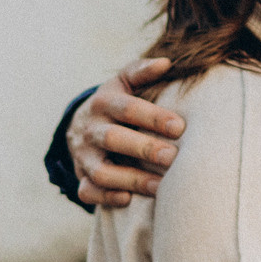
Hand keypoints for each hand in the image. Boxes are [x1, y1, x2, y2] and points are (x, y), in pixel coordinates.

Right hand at [67, 58, 183, 207]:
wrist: (80, 127)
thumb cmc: (115, 103)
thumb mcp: (123, 83)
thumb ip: (142, 71)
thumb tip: (167, 63)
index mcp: (103, 102)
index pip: (126, 108)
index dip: (152, 117)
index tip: (180, 127)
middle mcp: (91, 130)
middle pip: (113, 139)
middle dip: (144, 148)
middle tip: (173, 157)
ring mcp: (84, 156)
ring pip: (101, 171)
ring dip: (131, 179)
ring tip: (161, 186)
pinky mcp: (82, 177)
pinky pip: (87, 191)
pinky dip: (105, 197)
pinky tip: (128, 199)